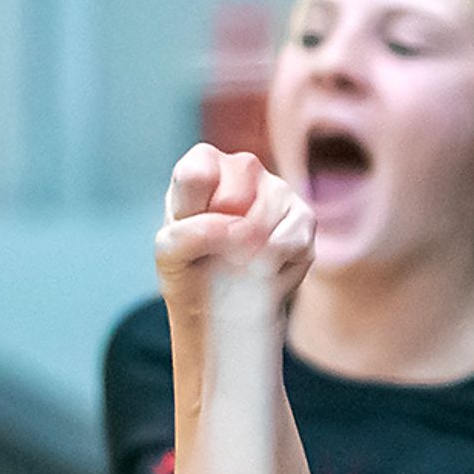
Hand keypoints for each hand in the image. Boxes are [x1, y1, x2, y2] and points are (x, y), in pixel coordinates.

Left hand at [156, 145, 315, 328]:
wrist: (225, 308)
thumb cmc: (193, 270)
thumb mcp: (170, 255)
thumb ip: (186, 234)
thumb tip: (234, 228)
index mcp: (202, 165)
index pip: (196, 174)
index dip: (195, 211)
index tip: (189, 230)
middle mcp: (243, 168)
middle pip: (233, 196)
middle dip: (222, 234)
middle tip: (216, 251)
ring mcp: (278, 189)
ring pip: (261, 222)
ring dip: (245, 255)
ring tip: (237, 263)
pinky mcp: (303, 217)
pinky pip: (287, 243)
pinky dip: (271, 267)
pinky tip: (262, 268)